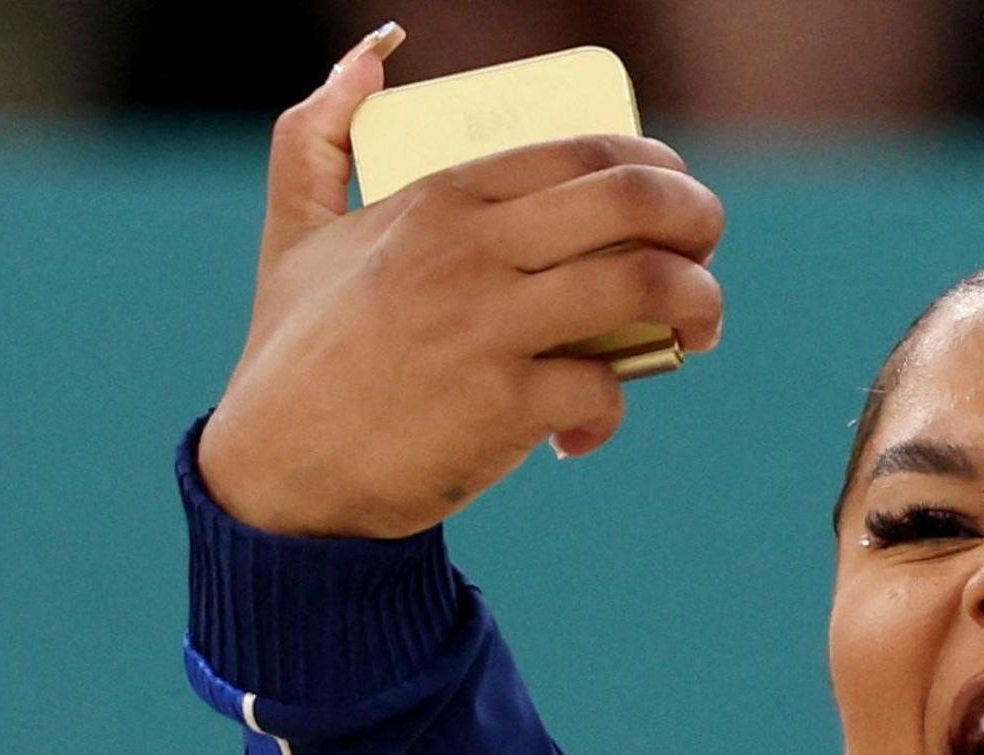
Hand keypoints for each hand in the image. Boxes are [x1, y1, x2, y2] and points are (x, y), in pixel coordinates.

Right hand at [196, 24, 729, 538]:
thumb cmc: (295, 353)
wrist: (277, 473)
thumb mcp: (294, 229)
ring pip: (643, 286)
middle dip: (698, 219)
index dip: (656, 168)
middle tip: (706, 253)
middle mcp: (468, 251)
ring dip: (697, 305)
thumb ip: (317, 131)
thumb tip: (374, 52)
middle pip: (631, 202)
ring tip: (697, 332)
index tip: (675, 198)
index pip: (582, 152)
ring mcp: (488, 327)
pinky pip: (604, 388)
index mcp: (438, 200)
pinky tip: (583, 429)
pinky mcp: (503, 406)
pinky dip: (612, 409)